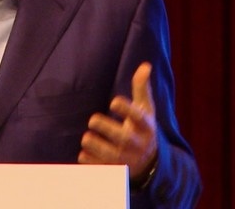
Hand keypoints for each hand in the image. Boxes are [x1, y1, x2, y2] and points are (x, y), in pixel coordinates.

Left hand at [78, 62, 157, 180]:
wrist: (150, 163)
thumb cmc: (143, 129)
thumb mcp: (146, 109)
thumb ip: (142, 88)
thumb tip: (145, 65)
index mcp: (145, 126)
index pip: (138, 117)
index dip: (126, 109)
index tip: (114, 101)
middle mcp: (137, 144)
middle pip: (123, 138)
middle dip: (106, 128)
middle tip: (93, 119)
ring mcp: (127, 158)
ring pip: (111, 154)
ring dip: (96, 145)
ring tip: (87, 138)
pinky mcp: (116, 169)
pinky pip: (102, 168)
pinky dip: (91, 161)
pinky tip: (84, 153)